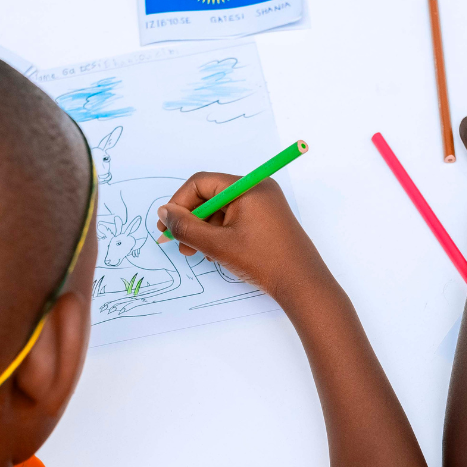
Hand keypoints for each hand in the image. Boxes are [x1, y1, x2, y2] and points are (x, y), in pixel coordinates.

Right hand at [154, 173, 329, 304]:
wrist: (301, 284)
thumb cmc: (264, 261)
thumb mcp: (217, 245)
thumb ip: (187, 227)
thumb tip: (165, 213)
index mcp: (247, 187)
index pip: (201, 183)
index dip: (179, 203)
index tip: (167, 225)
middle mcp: (257, 189)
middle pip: (211, 195)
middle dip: (192, 219)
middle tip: (178, 242)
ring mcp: (264, 204)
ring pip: (221, 209)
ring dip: (204, 229)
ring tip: (197, 253)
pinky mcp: (267, 218)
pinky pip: (235, 218)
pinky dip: (220, 233)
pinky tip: (214, 253)